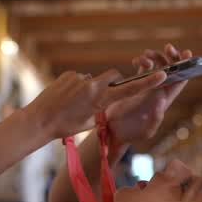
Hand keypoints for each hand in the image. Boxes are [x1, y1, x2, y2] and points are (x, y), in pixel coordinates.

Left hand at [28, 67, 166, 140]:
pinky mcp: (69, 74)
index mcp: (100, 100)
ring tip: (74, 103)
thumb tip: (110, 99)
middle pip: (113, 77)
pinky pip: (79, 78)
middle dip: (111, 83)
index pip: (129, 90)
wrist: (40, 120)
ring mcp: (80, 78)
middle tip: (100, 97)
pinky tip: (65, 98)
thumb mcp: (90, 122)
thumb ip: (104, 108)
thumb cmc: (66, 126)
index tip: (162, 74)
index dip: (147, 83)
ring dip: (89, 88)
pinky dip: (76, 86)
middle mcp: (92, 86)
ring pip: (93, 80)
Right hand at [105, 45, 192, 145]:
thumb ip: (156, 117)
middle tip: (168, 47)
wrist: (114, 132)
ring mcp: (147, 86)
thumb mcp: (147, 130)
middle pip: (171, 69)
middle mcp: (158, 90)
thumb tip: (161, 100)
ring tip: (146, 54)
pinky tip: (135, 61)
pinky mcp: (135, 84)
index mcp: (165, 100)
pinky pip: (142, 68)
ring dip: (155, 56)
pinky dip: (140, 61)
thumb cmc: (132, 133)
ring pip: (156, 66)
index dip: (186, 67)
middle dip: (172, 56)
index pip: (180, 81)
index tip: (187, 54)